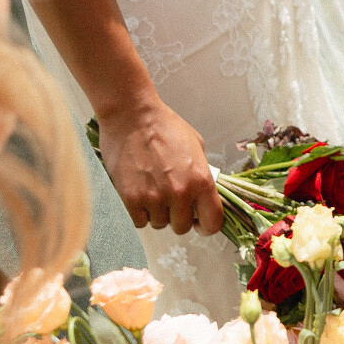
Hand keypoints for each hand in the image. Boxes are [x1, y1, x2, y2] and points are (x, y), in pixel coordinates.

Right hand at [97, 94, 222, 235]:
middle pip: (182, 227)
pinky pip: (139, 222)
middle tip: (169, 198)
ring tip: (151, 187)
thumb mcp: (196, 146)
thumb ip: (202, 175)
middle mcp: (180, 193)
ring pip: (159, 224)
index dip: (206, 225)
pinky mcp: (131, 199)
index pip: (213, 222)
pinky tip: (139, 192)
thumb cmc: (164, 126)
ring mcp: (154, 198)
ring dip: (157, 212)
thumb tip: (204, 196)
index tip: (200, 221)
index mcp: (201, 180)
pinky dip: (139, 212)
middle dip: (177, 216)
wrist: (132, 116)